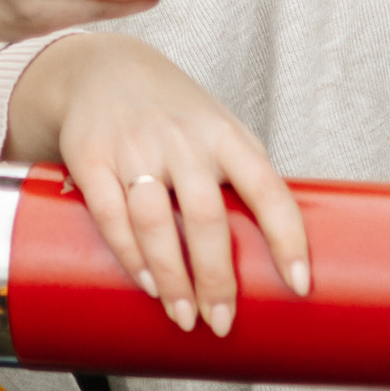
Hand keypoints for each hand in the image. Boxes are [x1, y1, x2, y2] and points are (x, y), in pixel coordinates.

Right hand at [5, 33, 307, 334]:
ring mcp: (134, 145)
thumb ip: (241, 184)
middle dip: (216, 278)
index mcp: (225, 135)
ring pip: (155, 221)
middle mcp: (182, 138)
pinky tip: (146, 283)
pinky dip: (129, 254)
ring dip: (172, 276)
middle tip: (222, 322)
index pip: (266, 187)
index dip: (287, 237)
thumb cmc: (174, 115)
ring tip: (184, 316)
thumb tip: (270, 261)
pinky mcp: (91, 156)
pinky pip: (109, 213)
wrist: (102, 68)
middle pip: (206, 215)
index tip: (298, 285)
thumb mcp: (218, 133)